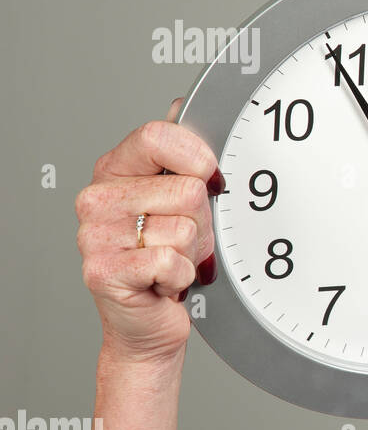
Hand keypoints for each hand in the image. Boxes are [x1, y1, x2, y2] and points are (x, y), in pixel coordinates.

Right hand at [75, 98, 220, 363]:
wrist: (148, 323)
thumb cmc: (168, 257)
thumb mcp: (178, 200)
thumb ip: (178, 155)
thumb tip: (179, 106)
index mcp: (115, 170)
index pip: (158, 135)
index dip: (198, 158)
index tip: (209, 180)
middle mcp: (98, 199)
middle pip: (187, 190)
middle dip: (202, 222)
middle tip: (185, 241)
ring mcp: (95, 235)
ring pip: (185, 228)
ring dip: (192, 253)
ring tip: (174, 261)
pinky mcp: (103, 271)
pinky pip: (172, 261)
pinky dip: (181, 277)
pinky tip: (164, 282)